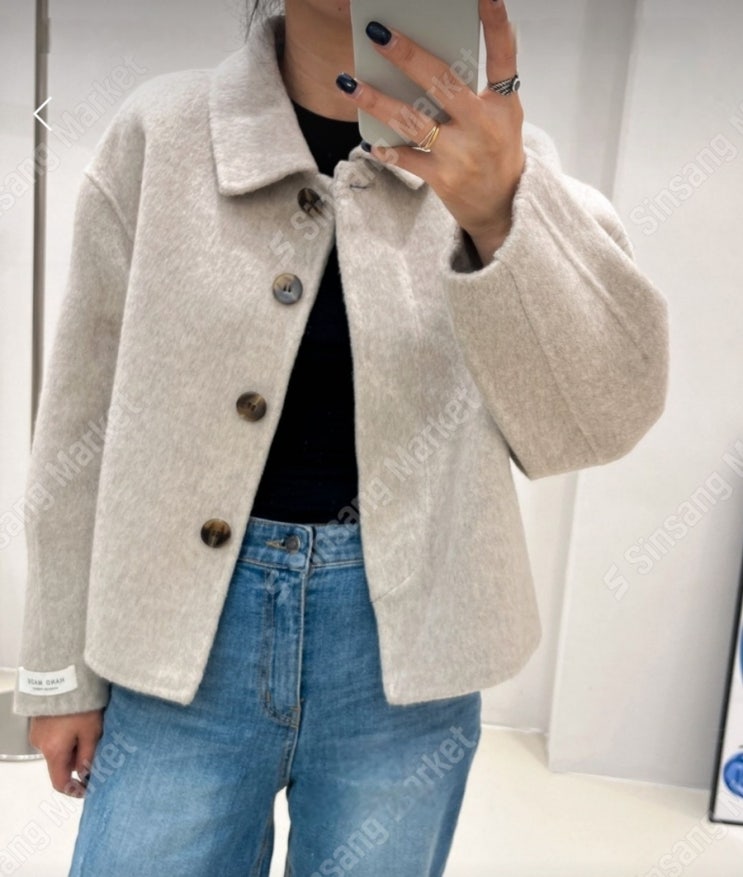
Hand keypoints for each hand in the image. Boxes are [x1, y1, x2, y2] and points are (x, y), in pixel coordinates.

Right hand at [29, 710, 103, 796]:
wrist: (63, 674)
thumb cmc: (79, 702)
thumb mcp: (92, 731)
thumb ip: (88, 756)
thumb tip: (86, 773)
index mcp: (53, 751)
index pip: (60, 782)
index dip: (74, 789)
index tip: (86, 788)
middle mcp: (40, 744)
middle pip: (60, 763)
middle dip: (78, 759)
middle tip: (97, 746)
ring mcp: (38, 730)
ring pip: (58, 747)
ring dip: (73, 743)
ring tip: (90, 726)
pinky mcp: (39, 719)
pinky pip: (54, 734)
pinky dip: (67, 733)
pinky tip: (80, 718)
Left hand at [335, 0, 524, 261]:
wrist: (502, 207)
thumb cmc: (496, 151)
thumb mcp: (503, 116)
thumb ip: (482, 85)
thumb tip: (444, 48)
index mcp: (503, 104)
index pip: (503, 56)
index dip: (496, 24)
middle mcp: (484, 126)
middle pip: (442, 82)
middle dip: (407, 55)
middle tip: (378, 32)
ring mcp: (462, 154)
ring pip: (412, 120)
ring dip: (376, 100)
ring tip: (348, 83)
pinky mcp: (443, 179)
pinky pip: (406, 158)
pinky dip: (385, 148)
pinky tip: (369, 140)